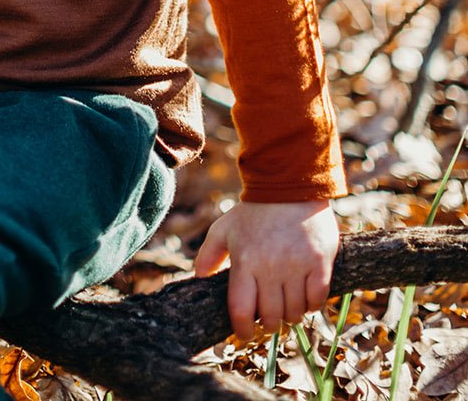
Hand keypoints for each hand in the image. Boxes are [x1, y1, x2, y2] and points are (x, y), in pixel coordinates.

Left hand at [194, 199, 338, 340]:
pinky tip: (305, 297)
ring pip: (295, 312)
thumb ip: (209, 254)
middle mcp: (270, 268)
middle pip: (270, 317)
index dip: (243, 329)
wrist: (290, 186)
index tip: (245, 334)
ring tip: (286, 307)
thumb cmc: (254, 212)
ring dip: (290, 315)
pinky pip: (317, 300)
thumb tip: (199, 278)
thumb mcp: (225, 228)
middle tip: (269, 318)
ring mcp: (297, 266)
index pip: (241, 310)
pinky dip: (311, 305)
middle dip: (268, 323)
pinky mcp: (320, 262)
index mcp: (245, 261)